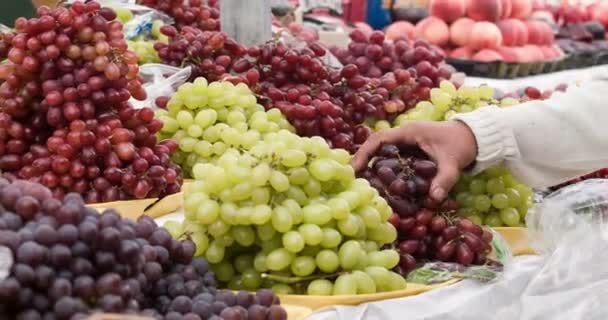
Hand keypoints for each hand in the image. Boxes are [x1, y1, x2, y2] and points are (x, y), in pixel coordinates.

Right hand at [352, 121, 477, 201]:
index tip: (355, 168)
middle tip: (352, 178)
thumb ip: (444, 180)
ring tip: (360, 182)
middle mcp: (404, 135)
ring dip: (372, 165)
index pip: (379, 139)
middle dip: (363, 160)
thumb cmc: (462, 145)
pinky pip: (392, 157)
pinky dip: (384, 168)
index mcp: (409, 132)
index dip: (364, 152)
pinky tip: (379, 183)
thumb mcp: (453, 163)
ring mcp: (407, 142)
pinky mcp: (411, 149)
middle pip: (376, 146)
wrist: (475, 137)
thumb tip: (434, 199)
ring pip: (383, 152)